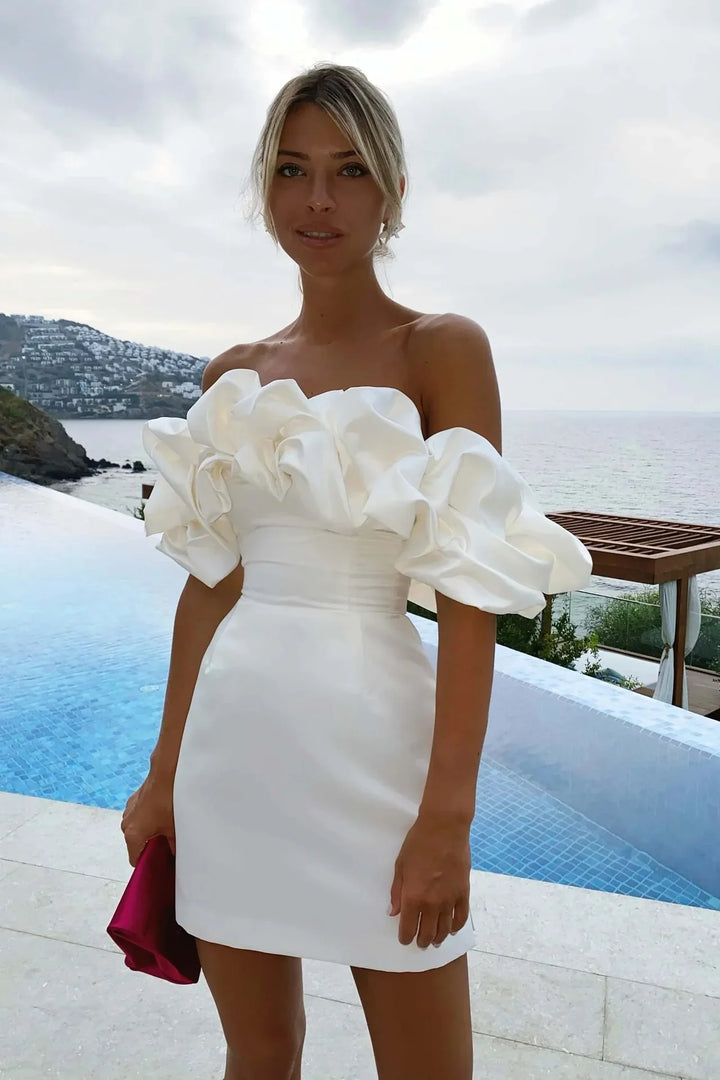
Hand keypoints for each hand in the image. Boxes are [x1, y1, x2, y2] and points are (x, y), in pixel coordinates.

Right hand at [121, 772, 175, 866]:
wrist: (167, 772)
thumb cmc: (168, 799)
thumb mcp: (174, 828)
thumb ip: (173, 846)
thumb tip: (175, 854)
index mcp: (132, 834)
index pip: (135, 859)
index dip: (148, 864)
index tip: (159, 865)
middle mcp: (126, 822)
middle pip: (137, 843)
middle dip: (151, 845)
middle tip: (168, 845)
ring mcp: (130, 809)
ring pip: (139, 827)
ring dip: (151, 829)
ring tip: (168, 827)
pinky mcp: (136, 799)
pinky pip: (142, 814)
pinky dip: (151, 816)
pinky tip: (165, 813)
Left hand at [388, 814, 470, 948]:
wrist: (444, 828)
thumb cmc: (418, 843)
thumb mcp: (400, 865)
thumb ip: (397, 891)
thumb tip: (394, 912)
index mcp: (413, 897)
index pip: (408, 929)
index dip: (405, 938)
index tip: (405, 939)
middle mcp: (432, 903)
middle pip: (427, 933)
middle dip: (422, 941)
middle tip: (420, 943)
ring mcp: (450, 899)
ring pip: (445, 929)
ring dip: (439, 938)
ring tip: (435, 941)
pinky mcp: (463, 892)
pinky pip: (461, 917)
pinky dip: (456, 927)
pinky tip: (452, 929)